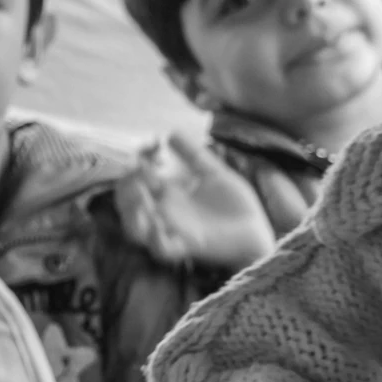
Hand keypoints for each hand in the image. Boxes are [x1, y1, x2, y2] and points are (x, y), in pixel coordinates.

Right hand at [114, 131, 276, 270]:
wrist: (257, 231)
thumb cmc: (235, 206)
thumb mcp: (213, 173)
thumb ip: (193, 155)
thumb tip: (171, 132)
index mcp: (169, 197)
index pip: (138, 182)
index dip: (134, 166)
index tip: (144, 147)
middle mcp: (165, 215)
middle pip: (128, 207)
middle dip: (124, 190)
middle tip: (133, 171)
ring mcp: (174, 232)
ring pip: (137, 230)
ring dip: (132, 213)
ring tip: (138, 193)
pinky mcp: (188, 247)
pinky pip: (163, 249)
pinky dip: (155, 239)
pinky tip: (157, 223)